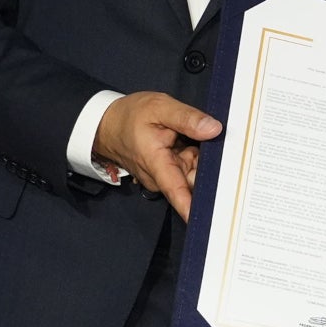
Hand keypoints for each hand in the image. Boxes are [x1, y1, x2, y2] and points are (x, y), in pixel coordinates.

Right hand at [94, 91, 221, 220]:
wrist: (109, 125)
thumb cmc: (130, 117)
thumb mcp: (159, 108)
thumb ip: (187, 118)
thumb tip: (214, 129)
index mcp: (157, 163)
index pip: (177, 191)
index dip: (193, 206)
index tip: (210, 218)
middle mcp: (161, 177)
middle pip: (194, 181)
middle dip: (211, 166)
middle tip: (216, 142)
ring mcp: (165, 176)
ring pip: (195, 173)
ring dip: (203, 158)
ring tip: (196, 136)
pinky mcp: (169, 173)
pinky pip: (190, 168)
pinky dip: (195, 155)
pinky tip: (191, 140)